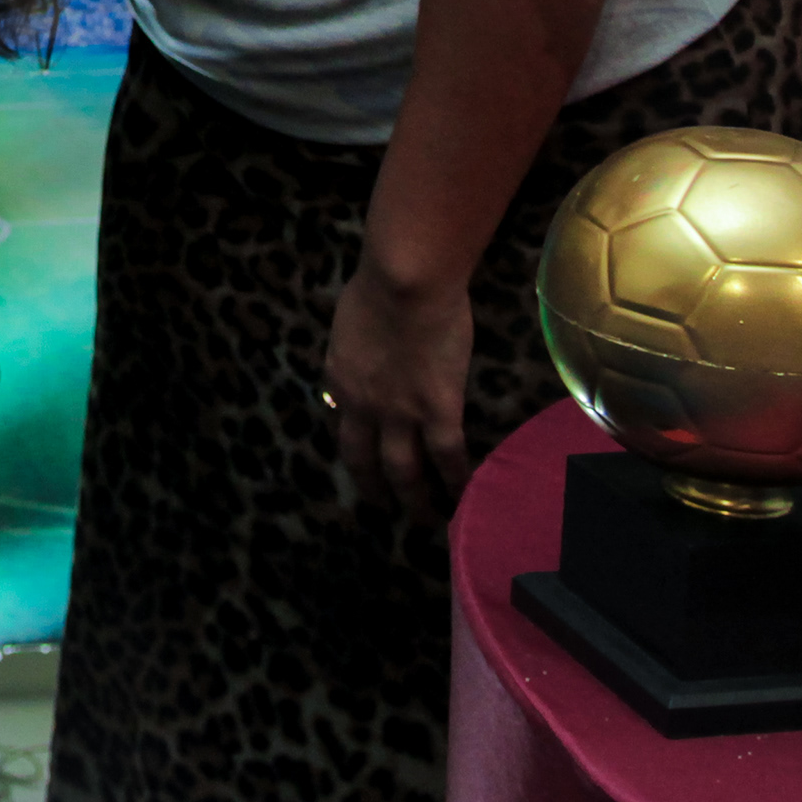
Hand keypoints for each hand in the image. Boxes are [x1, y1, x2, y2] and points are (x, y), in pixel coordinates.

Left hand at [324, 261, 474, 519]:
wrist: (404, 282)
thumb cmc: (378, 285)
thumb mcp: (350, 322)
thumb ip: (358, 347)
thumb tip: (368, 351)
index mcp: (338, 380)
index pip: (339, 424)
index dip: (352, 447)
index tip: (360, 462)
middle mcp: (361, 406)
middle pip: (363, 459)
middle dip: (373, 489)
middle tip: (384, 509)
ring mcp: (398, 413)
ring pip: (403, 470)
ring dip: (414, 499)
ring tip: (425, 519)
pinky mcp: (437, 411)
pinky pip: (446, 456)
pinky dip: (455, 479)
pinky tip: (464, 495)